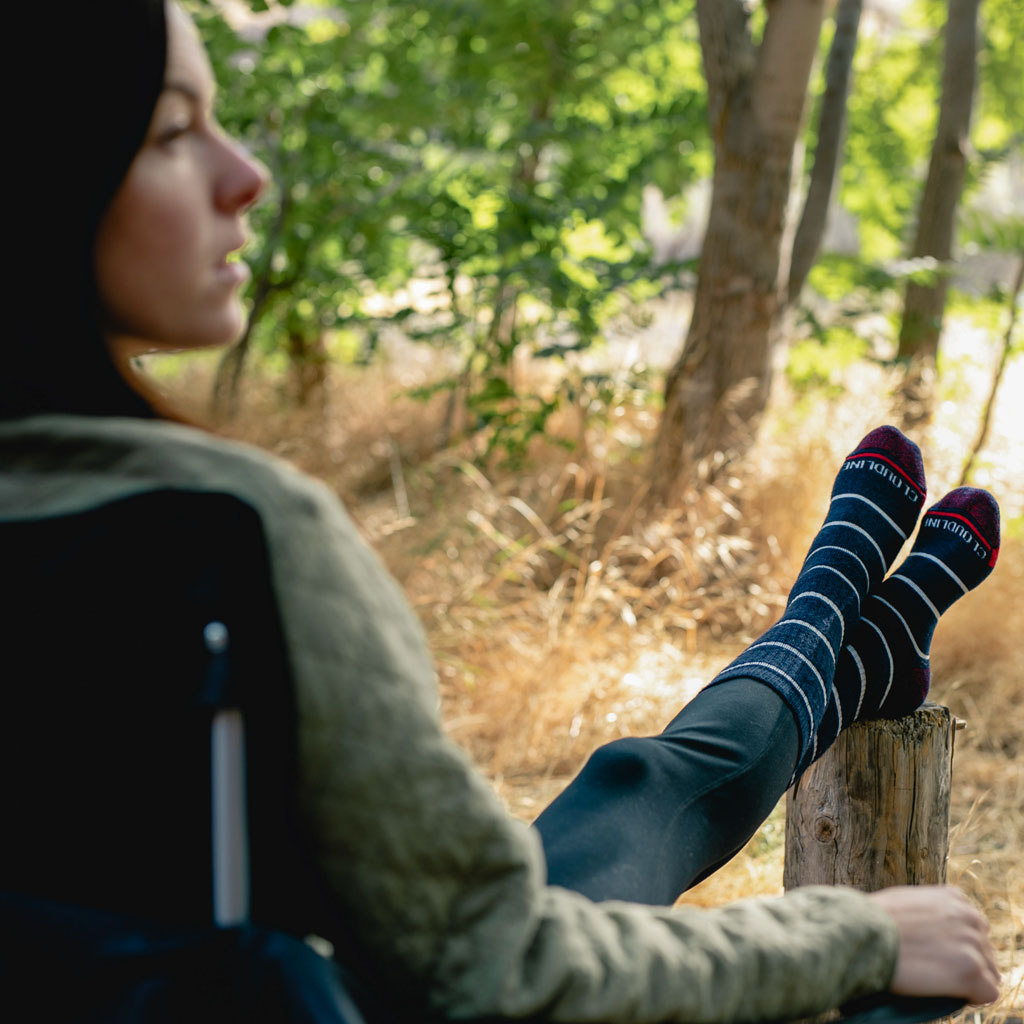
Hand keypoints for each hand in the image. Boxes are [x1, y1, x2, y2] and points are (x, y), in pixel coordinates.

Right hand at [868, 885, 999, 1004]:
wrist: (863, 932)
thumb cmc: (874, 919)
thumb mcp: (906, 901)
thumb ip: (929, 911)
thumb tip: (931, 929)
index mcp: (953, 897)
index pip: (973, 926)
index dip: (958, 944)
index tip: (941, 954)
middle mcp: (969, 916)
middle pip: (984, 949)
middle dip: (967, 961)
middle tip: (938, 970)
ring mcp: (971, 943)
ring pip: (989, 972)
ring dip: (970, 979)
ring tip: (940, 981)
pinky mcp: (970, 969)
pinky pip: (988, 992)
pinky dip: (973, 997)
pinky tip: (950, 992)